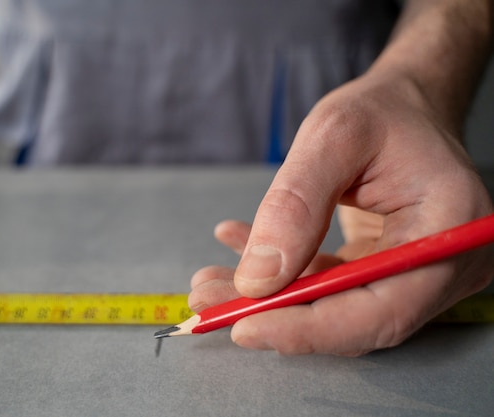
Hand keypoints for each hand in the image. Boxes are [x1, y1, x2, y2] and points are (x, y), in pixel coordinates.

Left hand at [188, 73, 492, 354]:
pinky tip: (240, 249)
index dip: (309, 329)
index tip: (244, 326)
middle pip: (354, 320)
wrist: (403, 109)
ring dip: (267, 300)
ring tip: (211, 282)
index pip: (380, 310)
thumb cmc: (381, 113)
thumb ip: (294, 206)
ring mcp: (415, 272)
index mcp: (451, 229)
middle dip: (275, 316)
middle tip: (210, 301)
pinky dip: (282, 276)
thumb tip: (256, 280)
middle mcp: (443, 264)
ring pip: (333, 309)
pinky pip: (328, 288)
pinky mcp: (386, 271)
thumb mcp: (332, 138)